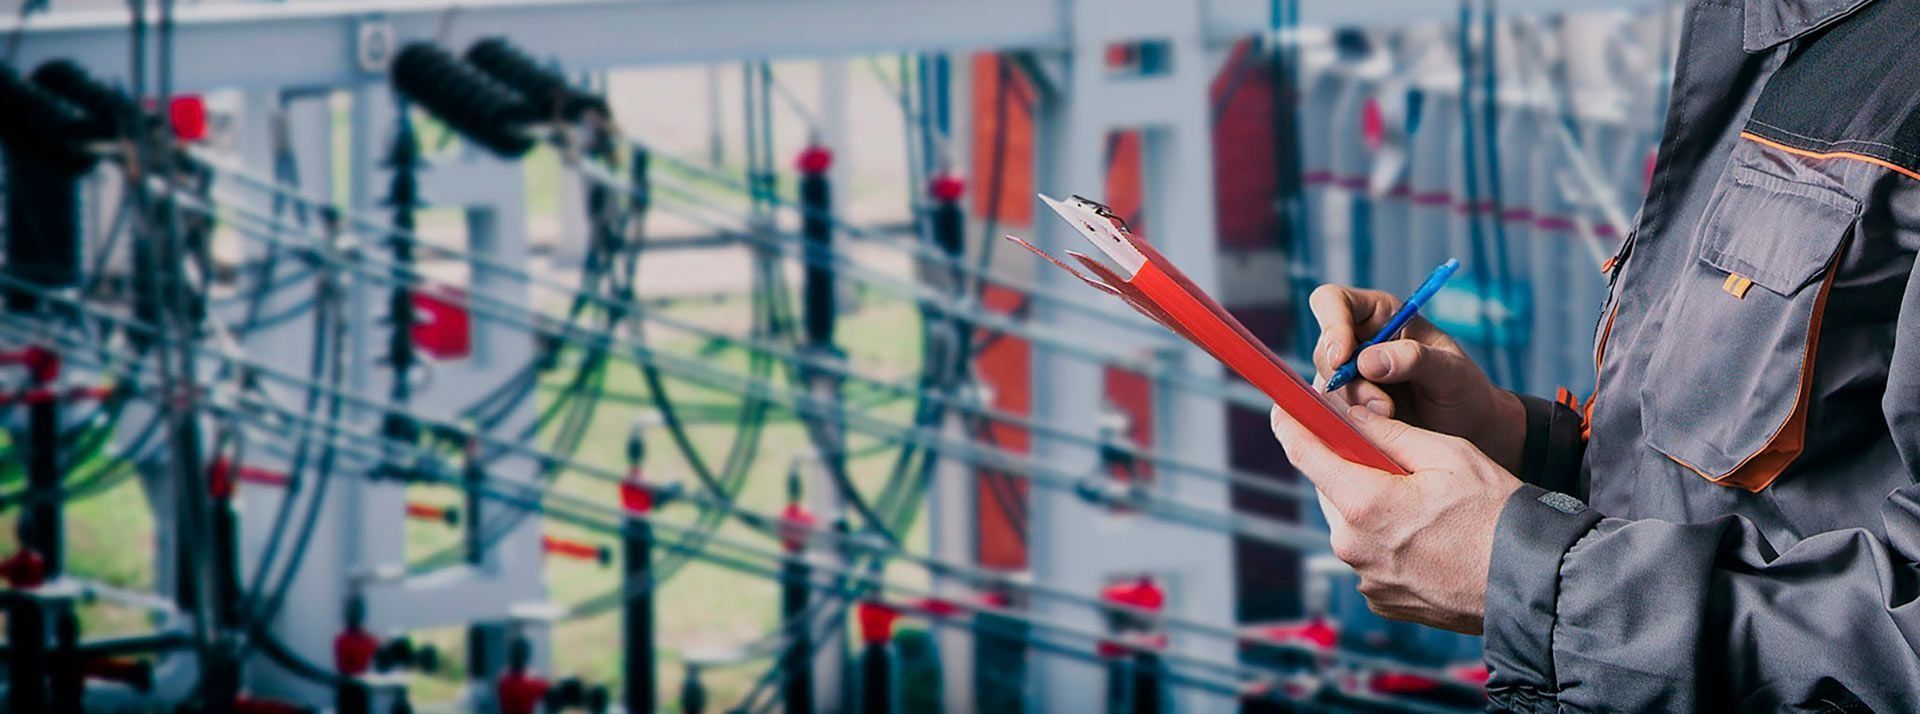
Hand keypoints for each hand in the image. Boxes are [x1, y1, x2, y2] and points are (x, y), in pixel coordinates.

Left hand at [1270, 402, 1522, 633]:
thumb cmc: (1495, 513)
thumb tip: (1353, 414)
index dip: (1291, 425)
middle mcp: (1352, 545)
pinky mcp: (1379, 600)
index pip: (1305, 454)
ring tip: (1423, 506)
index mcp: (1363, 503)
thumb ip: (1391, 433)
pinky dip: (1386, 541)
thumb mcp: (1447, 454)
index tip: (1282, 409)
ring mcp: (1364, 578)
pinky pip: (1369, 557)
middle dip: (1350, 469)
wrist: (1527, 582)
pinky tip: (1426, 538)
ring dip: (1372, 508)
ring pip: (1351, 525)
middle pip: (1331, 490)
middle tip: (1391, 461)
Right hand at [1308, 284, 1527, 473]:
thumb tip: (1366, 360)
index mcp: (1380, 314)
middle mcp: (1357, 340)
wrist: (1466, 427)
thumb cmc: (1464, 389)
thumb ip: (1415, 358)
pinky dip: (1352, 422)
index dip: (1331, 325)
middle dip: (1348, 381)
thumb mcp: (1451, 370)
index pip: (1333, 301)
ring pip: (1326, 385)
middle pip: (1325, 350)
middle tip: (1383, 406)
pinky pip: (1332, 412)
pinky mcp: (1346, 405)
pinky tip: (1382, 427)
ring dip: (1354, 406)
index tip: (1342, 359)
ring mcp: (1348, 375)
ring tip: (1392, 416)